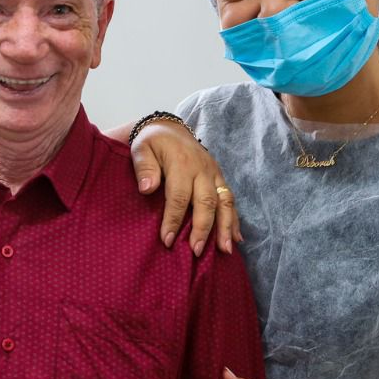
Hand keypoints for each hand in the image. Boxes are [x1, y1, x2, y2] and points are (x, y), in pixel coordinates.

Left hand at [129, 121, 240, 255]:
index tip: (167, 240)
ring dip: (226, 227)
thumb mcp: (141, 149)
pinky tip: (236, 238)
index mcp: (182, 164)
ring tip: (225, 250)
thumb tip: (147, 189)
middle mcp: (202, 170)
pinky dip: (235, 219)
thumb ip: (144, 168)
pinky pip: (230, 199)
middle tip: (196, 251)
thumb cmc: (152, 142)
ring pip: (225, 202)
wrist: (170, 128)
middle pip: (206, 202)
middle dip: (203, 228)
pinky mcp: (220, 177)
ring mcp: (214, 173)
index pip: (179, 196)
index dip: (173, 219)